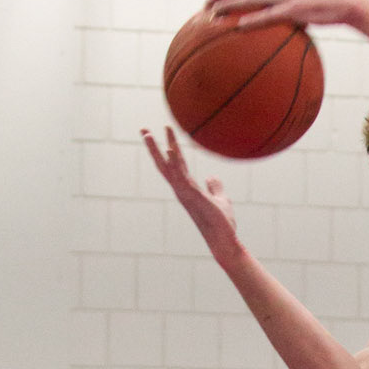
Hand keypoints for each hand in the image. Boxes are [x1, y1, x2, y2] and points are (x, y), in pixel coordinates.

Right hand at [141, 125, 241, 266]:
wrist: (225, 240)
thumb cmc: (222, 223)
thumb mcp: (221, 199)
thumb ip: (215, 187)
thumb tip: (211, 177)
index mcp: (187, 188)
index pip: (176, 163)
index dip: (170, 146)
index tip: (166, 129)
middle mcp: (182, 190)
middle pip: (164, 164)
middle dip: (153, 147)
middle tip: (143, 129)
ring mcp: (185, 193)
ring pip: (168, 168)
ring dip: (158, 150)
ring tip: (149, 134)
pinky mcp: (193, 197)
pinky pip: (182, 177)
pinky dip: (175, 164)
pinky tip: (170, 150)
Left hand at [207, 0, 363, 31]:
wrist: (345, 4)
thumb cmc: (327, 12)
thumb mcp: (306, 16)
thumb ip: (292, 22)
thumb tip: (283, 37)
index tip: (213, 2)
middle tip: (203, 7)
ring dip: (230, 6)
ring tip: (213, 14)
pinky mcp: (293, 9)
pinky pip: (268, 16)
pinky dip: (252, 20)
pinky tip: (238, 27)